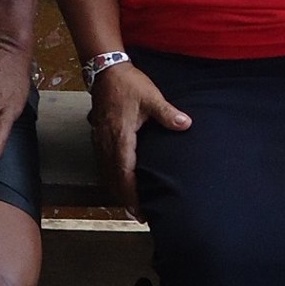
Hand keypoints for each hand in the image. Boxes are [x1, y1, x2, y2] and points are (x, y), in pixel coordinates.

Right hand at [87, 64, 190, 214]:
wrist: (105, 70)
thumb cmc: (128, 84)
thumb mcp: (151, 97)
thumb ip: (168, 113)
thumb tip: (186, 124)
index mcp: (120, 137)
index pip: (125, 173)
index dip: (132, 194)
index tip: (140, 210)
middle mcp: (107, 142)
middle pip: (113, 179)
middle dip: (125, 199)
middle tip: (139, 215)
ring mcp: (101, 139)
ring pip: (107, 173)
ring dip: (118, 190)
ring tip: (131, 205)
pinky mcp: (99, 135)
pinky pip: (104, 163)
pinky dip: (112, 178)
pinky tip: (121, 181)